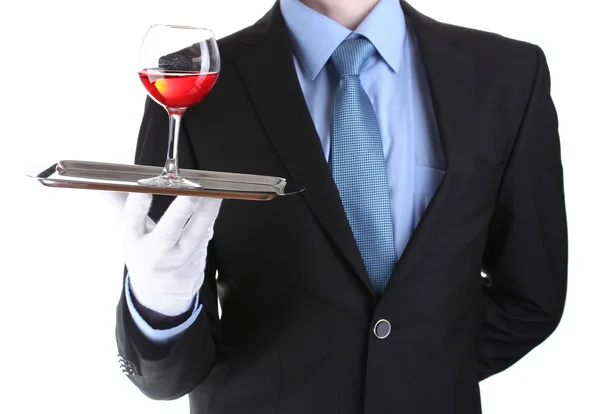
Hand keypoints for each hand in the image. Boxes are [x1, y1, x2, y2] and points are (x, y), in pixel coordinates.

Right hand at [119, 192, 221, 315]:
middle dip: (180, 212)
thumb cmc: (144, 251)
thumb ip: (120, 204)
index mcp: (133, 241)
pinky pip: (205, 239)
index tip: (144, 189)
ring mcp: (177, 264)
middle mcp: (154, 254)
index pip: (131, 222)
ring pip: (195, 235)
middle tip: (191, 193)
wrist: (159, 294)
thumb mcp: (129, 232)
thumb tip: (103, 179)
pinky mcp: (196, 268)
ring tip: (215, 192)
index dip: (137, 205)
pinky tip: (215, 202)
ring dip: (207, 212)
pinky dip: (210, 220)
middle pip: (167, 232)